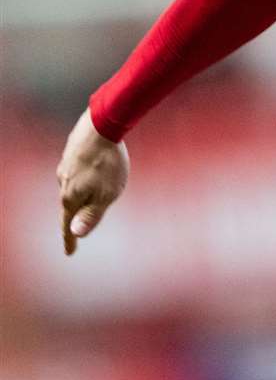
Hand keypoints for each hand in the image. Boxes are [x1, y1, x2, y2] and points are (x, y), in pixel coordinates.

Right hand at [56, 109, 129, 254]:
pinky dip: (84, 180)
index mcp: (71, 197)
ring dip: (81, 196)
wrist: (101, 126)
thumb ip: (92, 214)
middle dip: (76, 217)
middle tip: (79, 230)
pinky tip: (91, 175)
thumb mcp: (106, 193)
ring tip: (91, 200)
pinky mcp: (71, 155)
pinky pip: (77, 173)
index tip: (70, 253)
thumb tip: (77, 233)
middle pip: (70, 206)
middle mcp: (63, 183)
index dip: (70, 239)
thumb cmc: (107, 162)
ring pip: (73, 188)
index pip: (69, 224)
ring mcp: (65, 168)